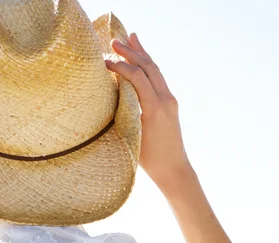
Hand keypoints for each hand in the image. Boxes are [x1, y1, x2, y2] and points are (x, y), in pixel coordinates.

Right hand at [105, 33, 190, 190]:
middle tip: (114, 40)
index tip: (104, 61)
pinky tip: (142, 58)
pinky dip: (148, 65)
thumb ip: (125, 111)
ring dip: (142, 53)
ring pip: (156, 69)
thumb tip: (112, 92)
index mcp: (154, 108)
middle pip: (148, 67)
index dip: (119, 66)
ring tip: (131, 37)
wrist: (174, 169)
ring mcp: (170, 100)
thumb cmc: (149, 159)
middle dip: (131, 51)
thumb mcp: (132, 135)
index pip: (136, 77)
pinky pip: (159, 78)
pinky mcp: (171, 104)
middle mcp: (166, 100)